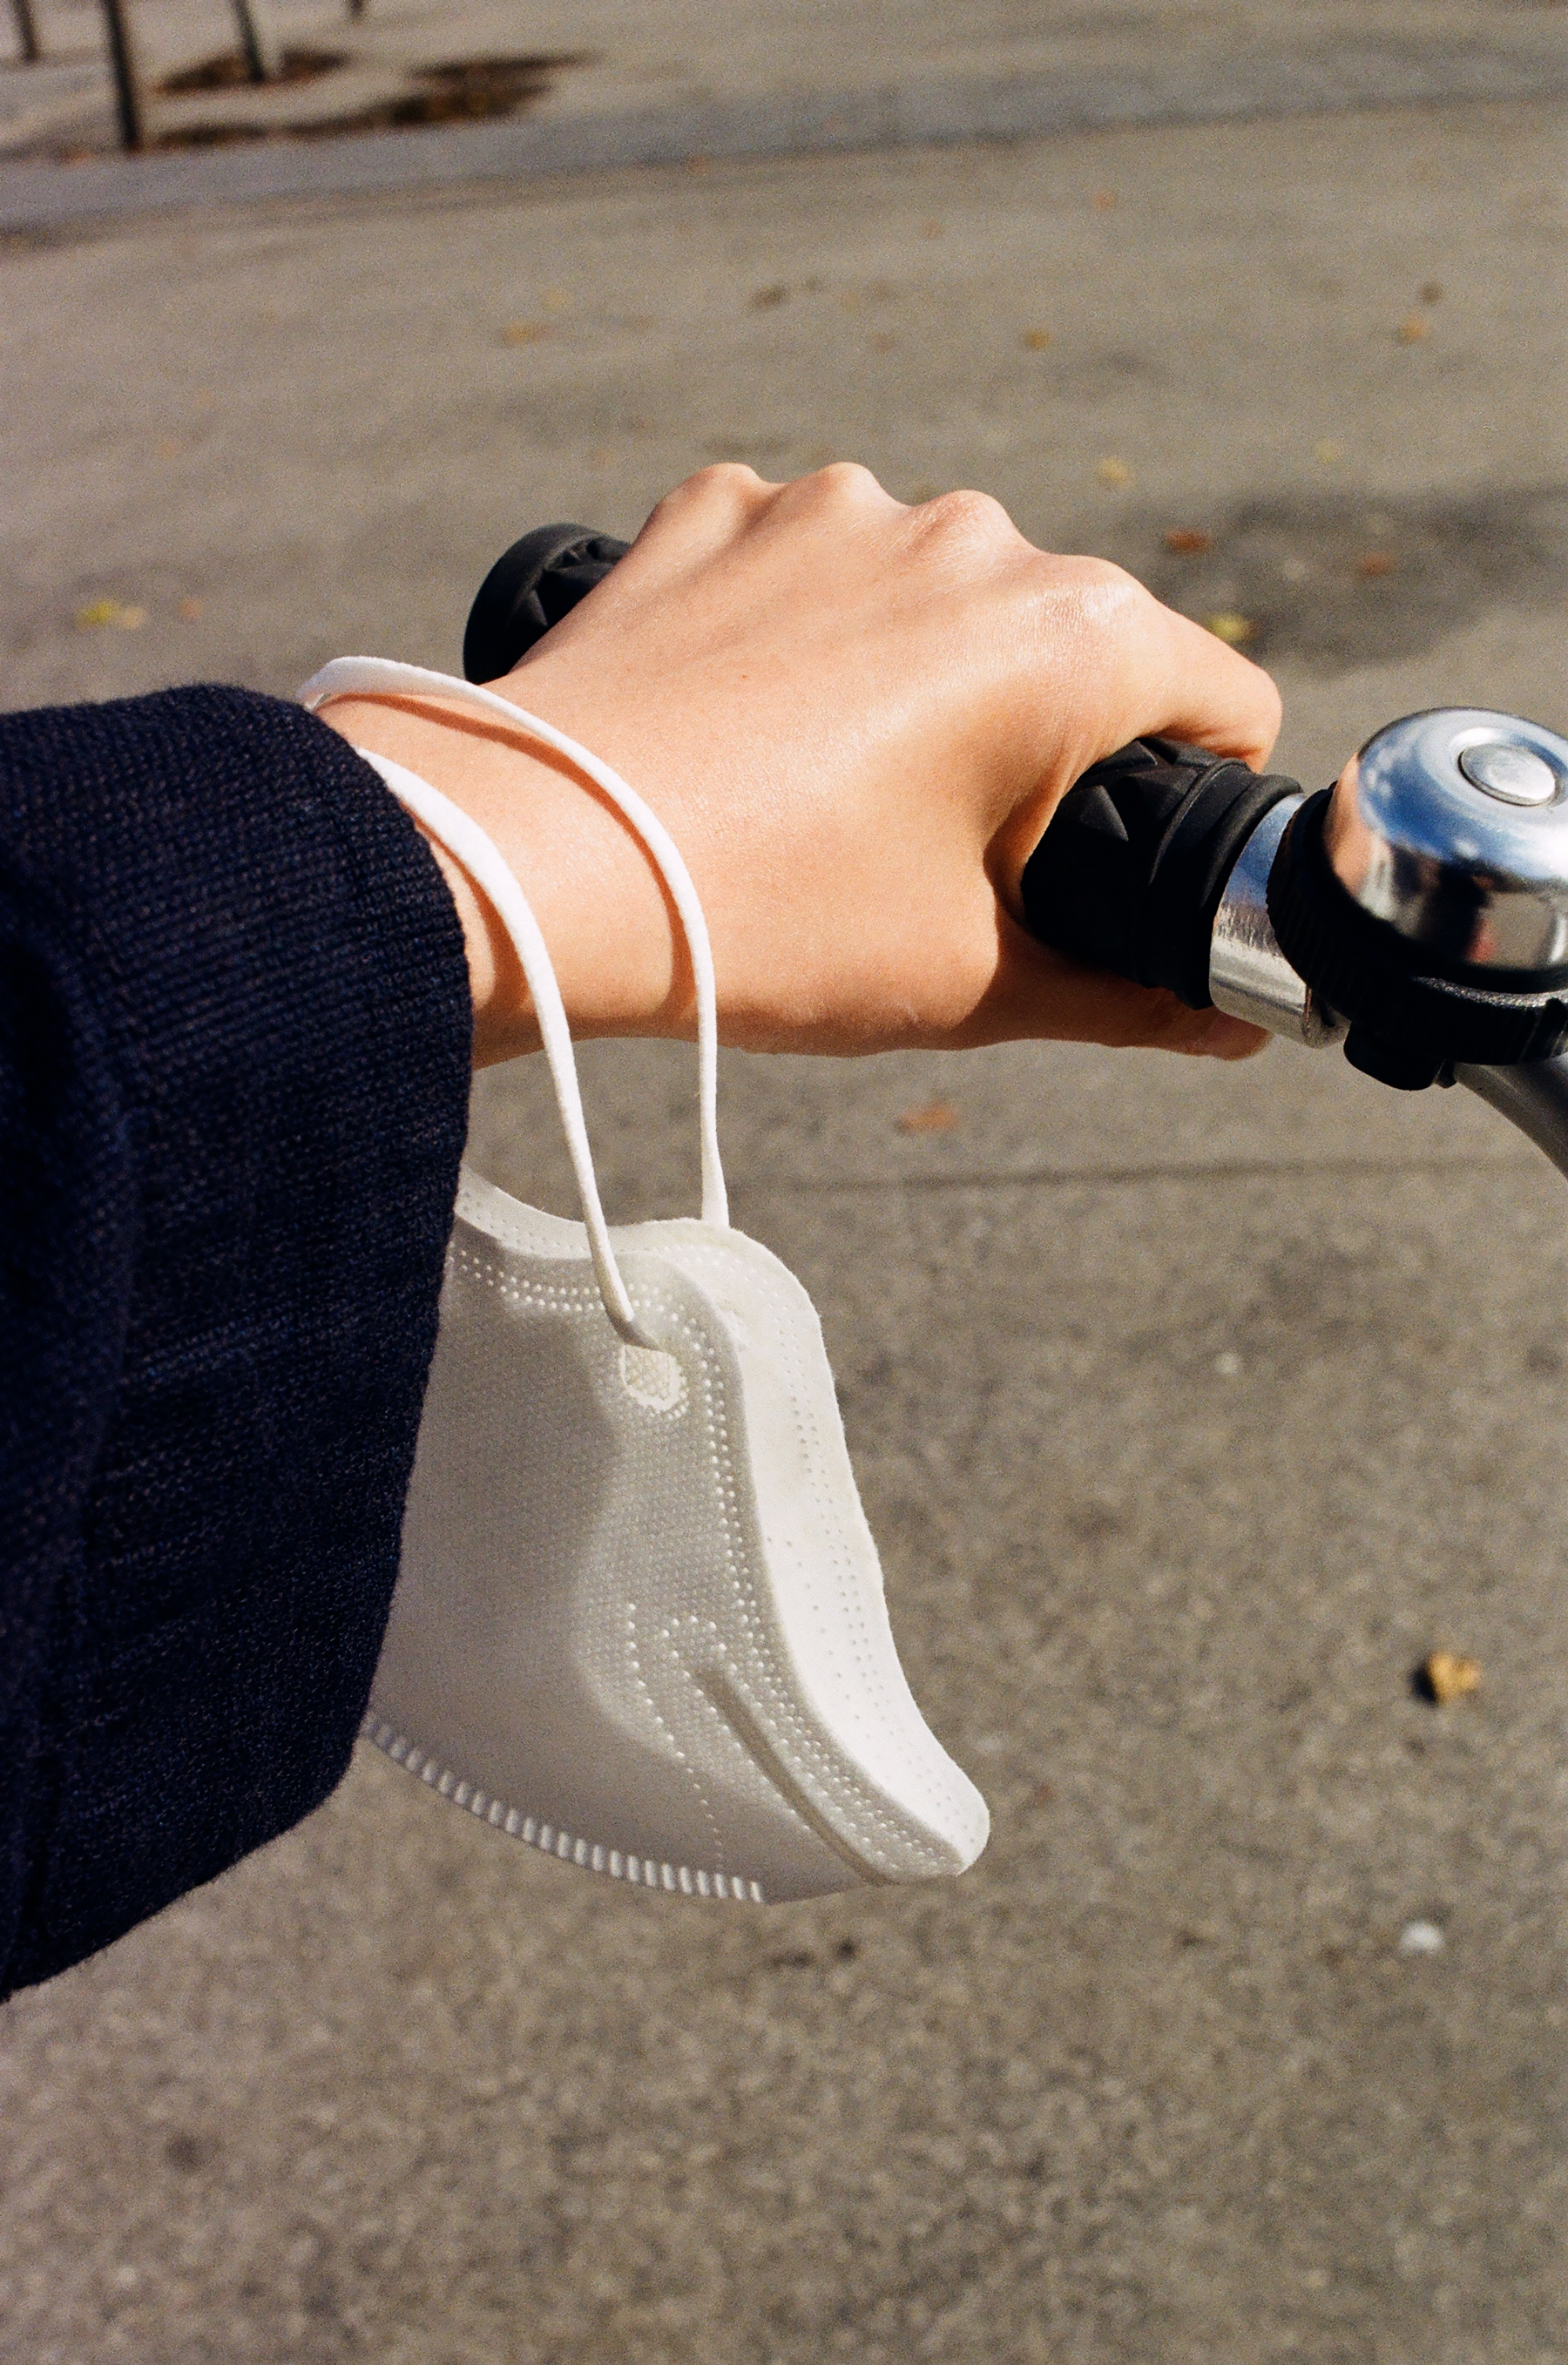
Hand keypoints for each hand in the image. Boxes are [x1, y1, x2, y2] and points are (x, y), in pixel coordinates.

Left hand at [318, 464, 1280, 1064]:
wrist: (528, 870)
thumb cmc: (765, 928)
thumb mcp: (968, 984)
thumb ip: (1126, 998)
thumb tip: (1228, 1027)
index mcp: (1067, 639)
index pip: (1218, 696)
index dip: (1196, 792)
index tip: (1120, 859)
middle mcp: (968, 534)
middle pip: (1069, 642)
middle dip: (1038, 740)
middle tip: (939, 858)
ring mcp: (831, 507)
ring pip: (932, 597)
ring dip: (914, 677)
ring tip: (818, 796)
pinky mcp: (716, 510)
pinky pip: (804, 563)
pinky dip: (798, 632)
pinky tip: (739, 725)